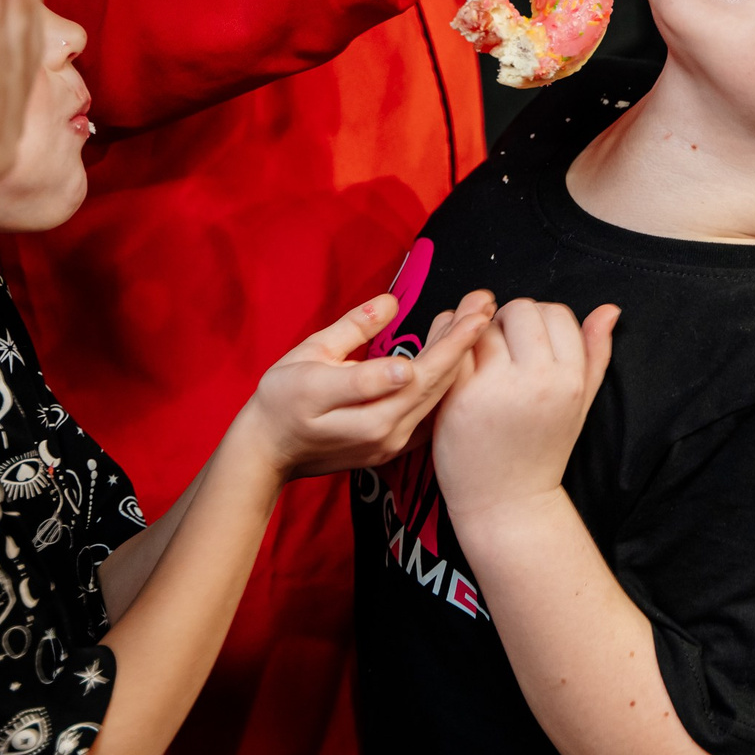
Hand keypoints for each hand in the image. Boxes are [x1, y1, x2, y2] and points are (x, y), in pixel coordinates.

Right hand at [234, 288, 497, 478]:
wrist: (269, 451)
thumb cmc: (281, 397)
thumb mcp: (309, 352)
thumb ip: (353, 329)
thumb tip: (390, 302)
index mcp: (351, 402)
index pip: (413, 370)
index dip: (448, 344)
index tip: (474, 317)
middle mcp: (378, 430)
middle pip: (433, 383)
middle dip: (464, 343)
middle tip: (485, 306)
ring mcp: (388, 445)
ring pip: (436, 399)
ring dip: (461, 362)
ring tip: (478, 323)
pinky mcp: (393, 451)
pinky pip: (429, 415)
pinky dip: (445, 385)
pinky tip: (458, 359)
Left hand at [431, 297, 618, 531]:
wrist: (507, 502)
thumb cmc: (543, 451)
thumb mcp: (580, 404)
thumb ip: (596, 354)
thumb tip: (610, 310)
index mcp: (570, 380)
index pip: (556, 312)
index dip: (540, 321)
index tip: (529, 343)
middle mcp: (538, 381)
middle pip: (520, 310)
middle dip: (508, 321)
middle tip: (503, 350)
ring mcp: (497, 388)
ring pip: (483, 325)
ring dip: (479, 335)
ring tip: (482, 363)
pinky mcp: (460, 397)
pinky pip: (454, 347)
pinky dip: (452, 347)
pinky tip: (458, 367)